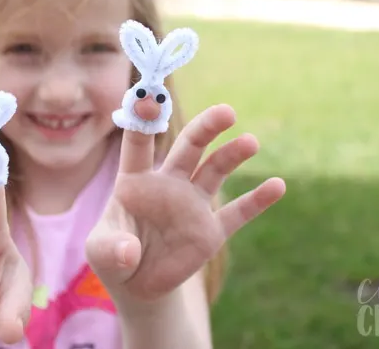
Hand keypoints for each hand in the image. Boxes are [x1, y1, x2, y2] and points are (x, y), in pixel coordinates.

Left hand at [85, 104, 285, 303]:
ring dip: (233, 155)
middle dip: (206, 128)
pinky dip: (257, 200)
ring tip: (250, 142)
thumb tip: (129, 252)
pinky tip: (277, 186)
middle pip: (189, 146)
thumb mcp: (100, 252)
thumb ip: (110, 248)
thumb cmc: (113, 254)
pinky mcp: (210, 230)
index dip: (144, 119)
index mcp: (135, 180)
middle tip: (226, 112)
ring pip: (215, 170)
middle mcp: (168, 183)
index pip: (139, 142)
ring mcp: (192, 204)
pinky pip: (237, 212)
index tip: (149, 96)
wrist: (138, 283)